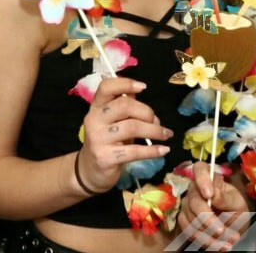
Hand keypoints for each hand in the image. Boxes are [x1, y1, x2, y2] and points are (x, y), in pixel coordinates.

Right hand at [75, 77, 172, 193]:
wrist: (90, 170)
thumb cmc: (107, 141)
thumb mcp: (113, 121)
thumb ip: (125, 106)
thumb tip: (139, 92)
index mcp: (96, 107)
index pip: (106, 87)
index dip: (125, 84)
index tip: (143, 87)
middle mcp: (94, 120)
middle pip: (124, 105)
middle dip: (147, 112)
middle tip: (156, 121)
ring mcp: (98, 139)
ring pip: (132, 127)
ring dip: (155, 130)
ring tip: (165, 135)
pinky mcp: (105, 157)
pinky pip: (134, 151)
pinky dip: (153, 150)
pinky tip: (163, 150)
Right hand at [177, 161, 250, 250]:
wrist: (233, 228)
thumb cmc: (236, 210)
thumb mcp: (238, 204)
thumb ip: (226, 198)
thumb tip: (213, 195)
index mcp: (210, 179)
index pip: (200, 169)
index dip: (202, 179)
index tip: (209, 194)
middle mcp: (195, 190)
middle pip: (194, 201)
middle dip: (208, 219)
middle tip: (223, 231)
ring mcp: (187, 205)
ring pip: (191, 220)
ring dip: (210, 235)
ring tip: (228, 242)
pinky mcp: (184, 220)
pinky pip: (189, 231)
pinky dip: (205, 241)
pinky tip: (219, 245)